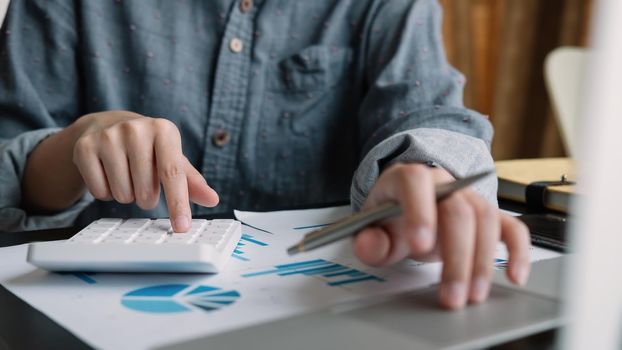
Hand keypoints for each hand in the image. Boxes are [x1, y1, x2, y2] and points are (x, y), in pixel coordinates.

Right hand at [71, 111, 218, 231]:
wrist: (108, 125)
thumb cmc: (149, 147)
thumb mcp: (173, 158)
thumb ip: (192, 181)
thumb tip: (212, 199)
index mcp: (164, 130)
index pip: (173, 174)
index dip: (178, 203)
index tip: (182, 227)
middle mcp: (136, 129)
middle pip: (146, 190)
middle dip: (147, 198)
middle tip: (144, 184)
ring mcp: (107, 136)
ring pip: (123, 193)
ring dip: (127, 195)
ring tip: (127, 176)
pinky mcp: (85, 147)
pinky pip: (99, 192)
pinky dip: (107, 193)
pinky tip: (108, 175)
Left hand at [353, 163, 529, 308]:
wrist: (409, 205)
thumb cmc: (391, 215)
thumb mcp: (372, 227)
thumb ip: (369, 239)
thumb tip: (370, 246)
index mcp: (408, 178)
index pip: (415, 183)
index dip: (420, 211)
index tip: (420, 245)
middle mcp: (444, 183)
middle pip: (458, 210)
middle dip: (456, 256)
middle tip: (451, 294)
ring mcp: (470, 197)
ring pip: (486, 219)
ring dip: (482, 261)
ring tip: (472, 295)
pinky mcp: (490, 215)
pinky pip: (511, 227)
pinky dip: (517, 251)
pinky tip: (514, 276)